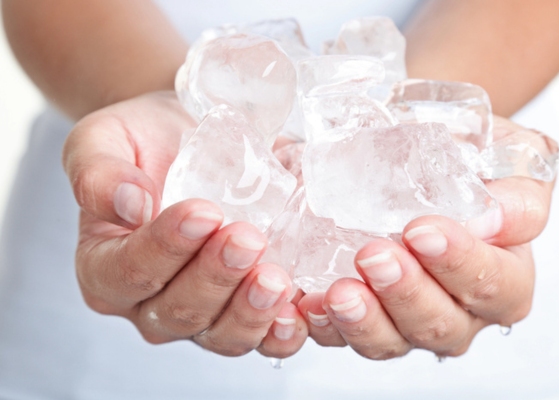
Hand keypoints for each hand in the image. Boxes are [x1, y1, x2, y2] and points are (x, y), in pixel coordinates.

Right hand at [63, 91, 306, 357]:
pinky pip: (267, 338)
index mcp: (105, 267)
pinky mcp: (248, 310)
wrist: (192, 139)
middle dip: (216, 278)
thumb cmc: (146, 142)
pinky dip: (285, 331)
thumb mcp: (105, 139)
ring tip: (276, 278)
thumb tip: (129, 206)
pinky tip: (302, 309)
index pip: (129, 272)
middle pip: (180, 311)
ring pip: (224, 335)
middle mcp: (151, 302)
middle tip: (247, 240)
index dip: (166, 248)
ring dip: (252, 311)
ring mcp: (204, 314)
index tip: (203, 212)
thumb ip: (98, 172)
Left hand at [297, 116, 553, 358]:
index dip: (462, 265)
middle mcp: (457, 308)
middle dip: (405, 293)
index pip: (497, 286)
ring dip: (364, 319)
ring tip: (339, 291)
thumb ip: (518, 190)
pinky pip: (341, 336)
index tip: (422, 231)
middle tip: (375, 255)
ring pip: (391, 341)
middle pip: (441, 325)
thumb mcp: (509, 159)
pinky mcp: (362, 318)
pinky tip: (309, 303)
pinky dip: (324, 324)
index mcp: (503, 275)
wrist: (416, 153)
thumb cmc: (467, 160)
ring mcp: (405, 319)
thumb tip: (497, 218)